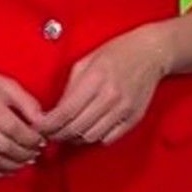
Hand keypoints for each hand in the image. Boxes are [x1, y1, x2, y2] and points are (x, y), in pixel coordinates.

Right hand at [0, 56, 45, 178]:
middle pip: (3, 146)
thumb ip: (27, 102)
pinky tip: (5, 170)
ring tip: (24, 162)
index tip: (42, 141)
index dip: (31, 139)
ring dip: (11, 166)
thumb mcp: (5, 84)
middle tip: (35, 153)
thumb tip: (44, 123)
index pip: (13, 128)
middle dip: (24, 154)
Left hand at [41, 24, 171, 144]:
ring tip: (68, 132)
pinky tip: (89, 129)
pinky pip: (109, 138)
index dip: (48, 124)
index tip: (39, 127)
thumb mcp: (86, 61)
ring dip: (75, 138)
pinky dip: (95, 138)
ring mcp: (124, 109)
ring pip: (91, 137)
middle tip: (49, 133)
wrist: (152, 52)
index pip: (65, 112)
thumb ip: (70, 87)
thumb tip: (56, 112)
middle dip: (57, 134)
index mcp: (96, 79)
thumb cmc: (118, 52)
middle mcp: (111, 96)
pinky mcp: (134, 117)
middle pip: (76, 128)